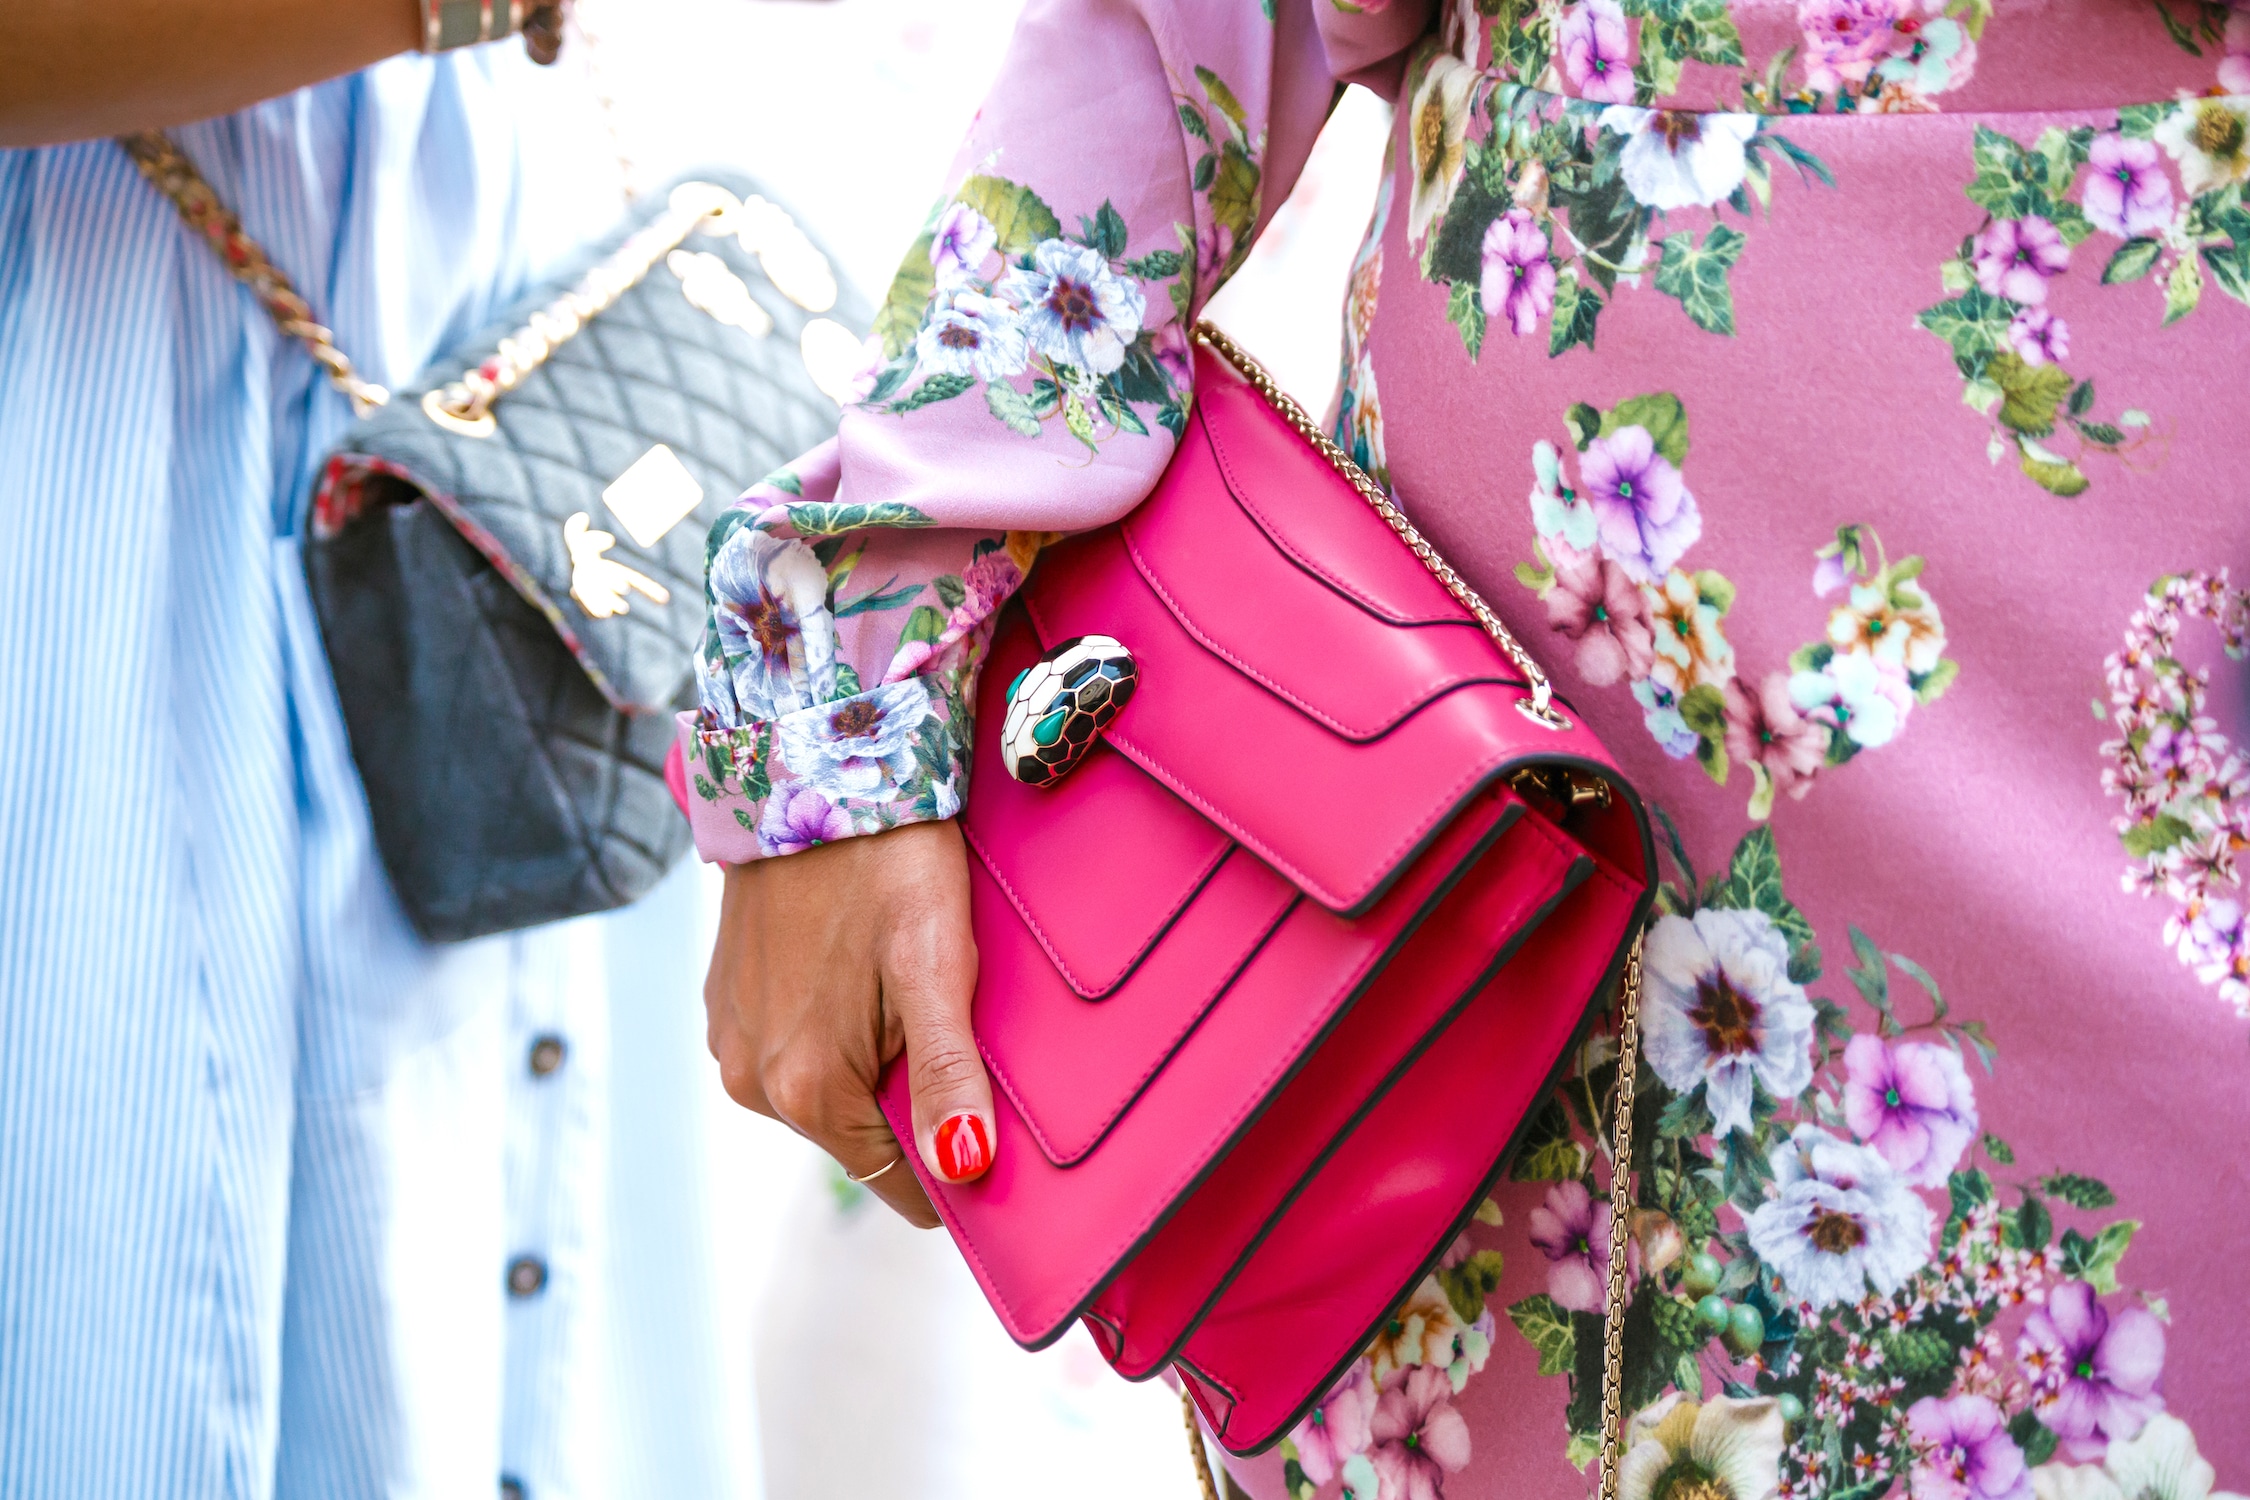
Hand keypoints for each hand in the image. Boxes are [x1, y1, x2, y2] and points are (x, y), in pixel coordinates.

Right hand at [704, 818, 991, 1227]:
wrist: (808, 766)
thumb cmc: (887, 863)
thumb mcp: (935, 966)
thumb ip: (946, 1075)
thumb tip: (962, 1167)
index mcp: (806, 1089)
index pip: (902, 1182)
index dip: (953, 1157)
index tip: (989, 1109)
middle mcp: (752, 1081)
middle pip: (864, 1133)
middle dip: (911, 1093)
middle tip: (946, 1010)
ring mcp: (730, 1041)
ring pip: (829, 1089)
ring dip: (871, 1055)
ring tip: (901, 978)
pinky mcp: (723, 1003)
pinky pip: (793, 1045)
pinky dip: (832, 1023)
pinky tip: (858, 964)